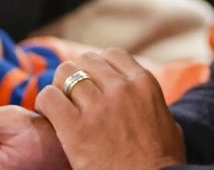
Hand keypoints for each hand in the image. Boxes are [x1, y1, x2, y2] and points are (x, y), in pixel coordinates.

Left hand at [37, 49, 185, 168]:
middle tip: (73, 93)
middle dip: (77, 74)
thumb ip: (151, 103)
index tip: (93, 80)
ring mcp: (97, 106)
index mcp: (144, 83)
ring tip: (60, 103)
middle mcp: (120, 88)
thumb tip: (142, 98)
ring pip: (64, 73)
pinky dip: (46, 102)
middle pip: (85, 60)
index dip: (99, 65)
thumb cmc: (160, 161)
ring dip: (60, 87)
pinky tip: (51, 115)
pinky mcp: (75, 127)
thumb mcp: (167, 122)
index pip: (112, 54)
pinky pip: (49, 97)